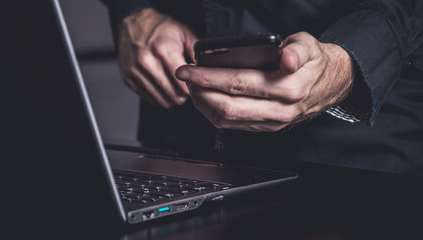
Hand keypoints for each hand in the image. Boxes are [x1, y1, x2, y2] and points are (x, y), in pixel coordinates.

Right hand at [118, 8, 197, 107]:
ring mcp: (135, 72)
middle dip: (182, 95)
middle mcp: (147, 62)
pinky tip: (161, 86)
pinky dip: (157, 96)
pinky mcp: (128, 78)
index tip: (193, 84)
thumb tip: (208, 68)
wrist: (134, 23)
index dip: (191, 88)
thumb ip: (198, 51)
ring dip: (170, 97)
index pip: (182, 85)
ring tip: (174, 87)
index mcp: (163, 50)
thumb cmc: (161, 28)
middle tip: (184, 87)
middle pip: (172, 96)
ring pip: (160, 100)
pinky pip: (148, 98)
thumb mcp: (184, 33)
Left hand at [176, 32, 353, 131]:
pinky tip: (205, 99)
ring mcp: (272, 122)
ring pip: (227, 120)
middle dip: (199, 92)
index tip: (188, 69)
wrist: (331, 84)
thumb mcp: (309, 45)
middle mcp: (279, 110)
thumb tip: (286, 58)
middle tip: (185, 78)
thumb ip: (296, 49)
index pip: (238, 83)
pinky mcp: (266, 128)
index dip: (208, 77)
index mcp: (289, 88)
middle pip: (227, 106)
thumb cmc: (314, 62)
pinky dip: (213, 113)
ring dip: (203, 104)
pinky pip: (233, 126)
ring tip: (192, 87)